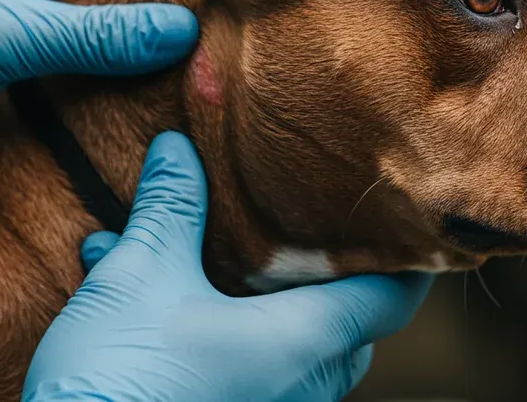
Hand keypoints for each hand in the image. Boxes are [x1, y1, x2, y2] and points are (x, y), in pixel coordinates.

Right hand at [23, 132, 433, 401]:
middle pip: (343, 328)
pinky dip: (214, 333)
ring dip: (255, 303)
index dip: (405, 259)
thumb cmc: (121, 374)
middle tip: (304, 233)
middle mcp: (299, 388)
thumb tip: (177, 148)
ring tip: (203, 252)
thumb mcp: (140, 274)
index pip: (390, 300)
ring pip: (287, 352)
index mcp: (302, 342)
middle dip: (322, 280)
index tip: (406, 224)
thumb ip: (170, 208)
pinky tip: (147, 298)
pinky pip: (238, 373)